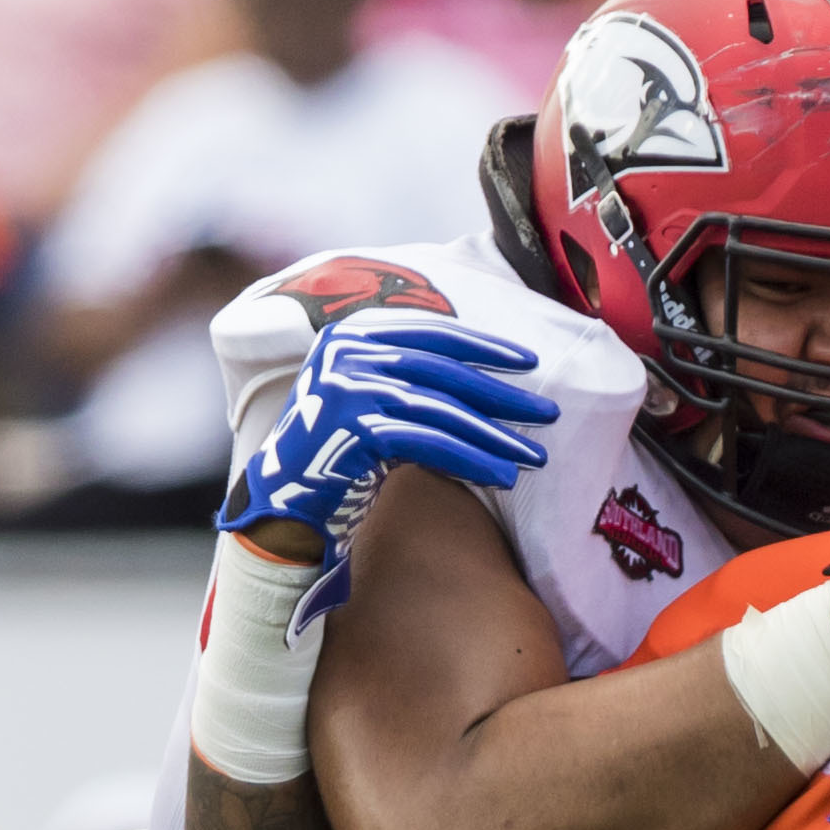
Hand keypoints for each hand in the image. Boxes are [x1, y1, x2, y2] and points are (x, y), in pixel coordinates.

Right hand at [219, 319, 556, 563]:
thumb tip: (481, 370)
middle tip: (547, 414)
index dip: (484, 346)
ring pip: (441, 409)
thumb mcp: (366, 392)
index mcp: (353, 333)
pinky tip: (501, 474)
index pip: (432, 331)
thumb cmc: (335, 449)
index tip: (529, 363)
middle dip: (501, 395)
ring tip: (533, 455)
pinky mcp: (354, 429)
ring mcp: (349, 388)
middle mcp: (348, 352)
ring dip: (494, 436)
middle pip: (443, 370)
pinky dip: (469, 459)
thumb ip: (406, 370)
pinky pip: (427, 442)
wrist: (283, 497)